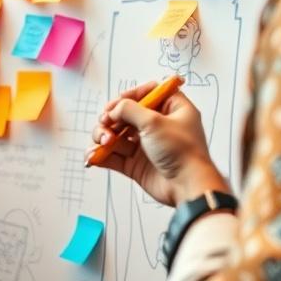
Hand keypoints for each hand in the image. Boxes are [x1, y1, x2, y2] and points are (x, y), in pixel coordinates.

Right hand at [87, 81, 228, 206]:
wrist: (187, 186)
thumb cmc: (182, 152)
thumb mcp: (154, 121)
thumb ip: (129, 110)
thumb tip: (113, 109)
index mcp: (172, 110)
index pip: (149, 93)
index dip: (132, 95)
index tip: (119, 101)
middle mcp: (158, 126)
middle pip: (126, 114)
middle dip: (111, 118)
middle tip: (105, 122)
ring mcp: (145, 146)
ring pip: (115, 135)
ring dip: (104, 136)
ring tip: (104, 142)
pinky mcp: (136, 164)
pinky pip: (113, 156)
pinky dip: (101, 154)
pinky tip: (94, 155)